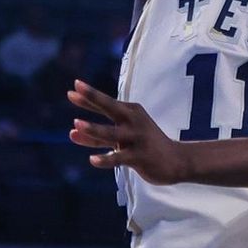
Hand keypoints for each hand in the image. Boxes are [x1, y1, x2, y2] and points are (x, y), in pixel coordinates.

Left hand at [67, 80, 185, 184]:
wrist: (177, 160)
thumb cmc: (145, 145)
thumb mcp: (121, 138)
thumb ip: (96, 136)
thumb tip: (70, 133)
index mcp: (131, 112)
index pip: (106, 103)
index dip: (88, 96)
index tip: (74, 86)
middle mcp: (134, 121)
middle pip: (110, 107)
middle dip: (93, 98)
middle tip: (74, 91)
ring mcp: (137, 138)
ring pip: (111, 134)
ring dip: (94, 129)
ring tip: (76, 124)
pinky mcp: (140, 157)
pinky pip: (119, 158)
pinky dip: (106, 159)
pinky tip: (92, 160)